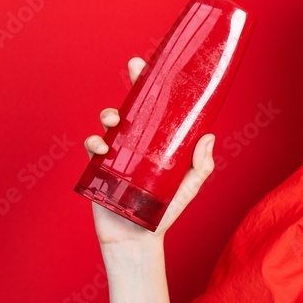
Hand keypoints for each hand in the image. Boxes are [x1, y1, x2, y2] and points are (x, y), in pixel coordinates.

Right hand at [83, 57, 216, 245]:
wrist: (139, 237)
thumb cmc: (166, 211)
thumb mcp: (189, 186)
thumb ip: (201, 165)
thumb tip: (209, 136)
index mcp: (158, 143)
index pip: (157, 110)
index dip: (153, 86)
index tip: (153, 65)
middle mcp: (138, 143)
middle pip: (133, 107)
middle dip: (132, 85)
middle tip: (133, 69)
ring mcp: (118, 153)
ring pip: (110, 123)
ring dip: (110, 114)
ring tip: (115, 120)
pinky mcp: (100, 166)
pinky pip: (92, 147)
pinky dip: (94, 141)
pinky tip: (101, 146)